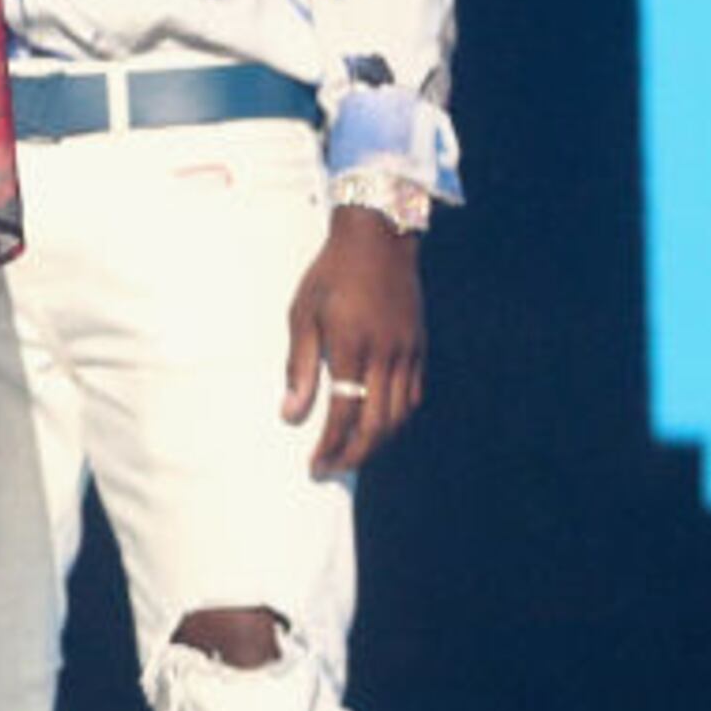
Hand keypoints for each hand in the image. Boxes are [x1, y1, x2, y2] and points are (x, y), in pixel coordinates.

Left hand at [282, 206, 424, 476]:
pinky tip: (378, 427)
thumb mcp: (302, 314)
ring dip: (376, 443)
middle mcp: (386, 354)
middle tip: (331, 471)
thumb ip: (299, 367)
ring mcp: (407, 352)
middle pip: (376, 424)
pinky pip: (413, 396)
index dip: (330, 445)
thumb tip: (290, 414)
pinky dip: (397, 419)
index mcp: (351, 345)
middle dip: (353, 455)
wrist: (378, 239)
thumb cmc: (331, 275)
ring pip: (399, 415)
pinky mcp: (419, 348)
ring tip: (351, 454)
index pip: (344, 412)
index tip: (314, 465)